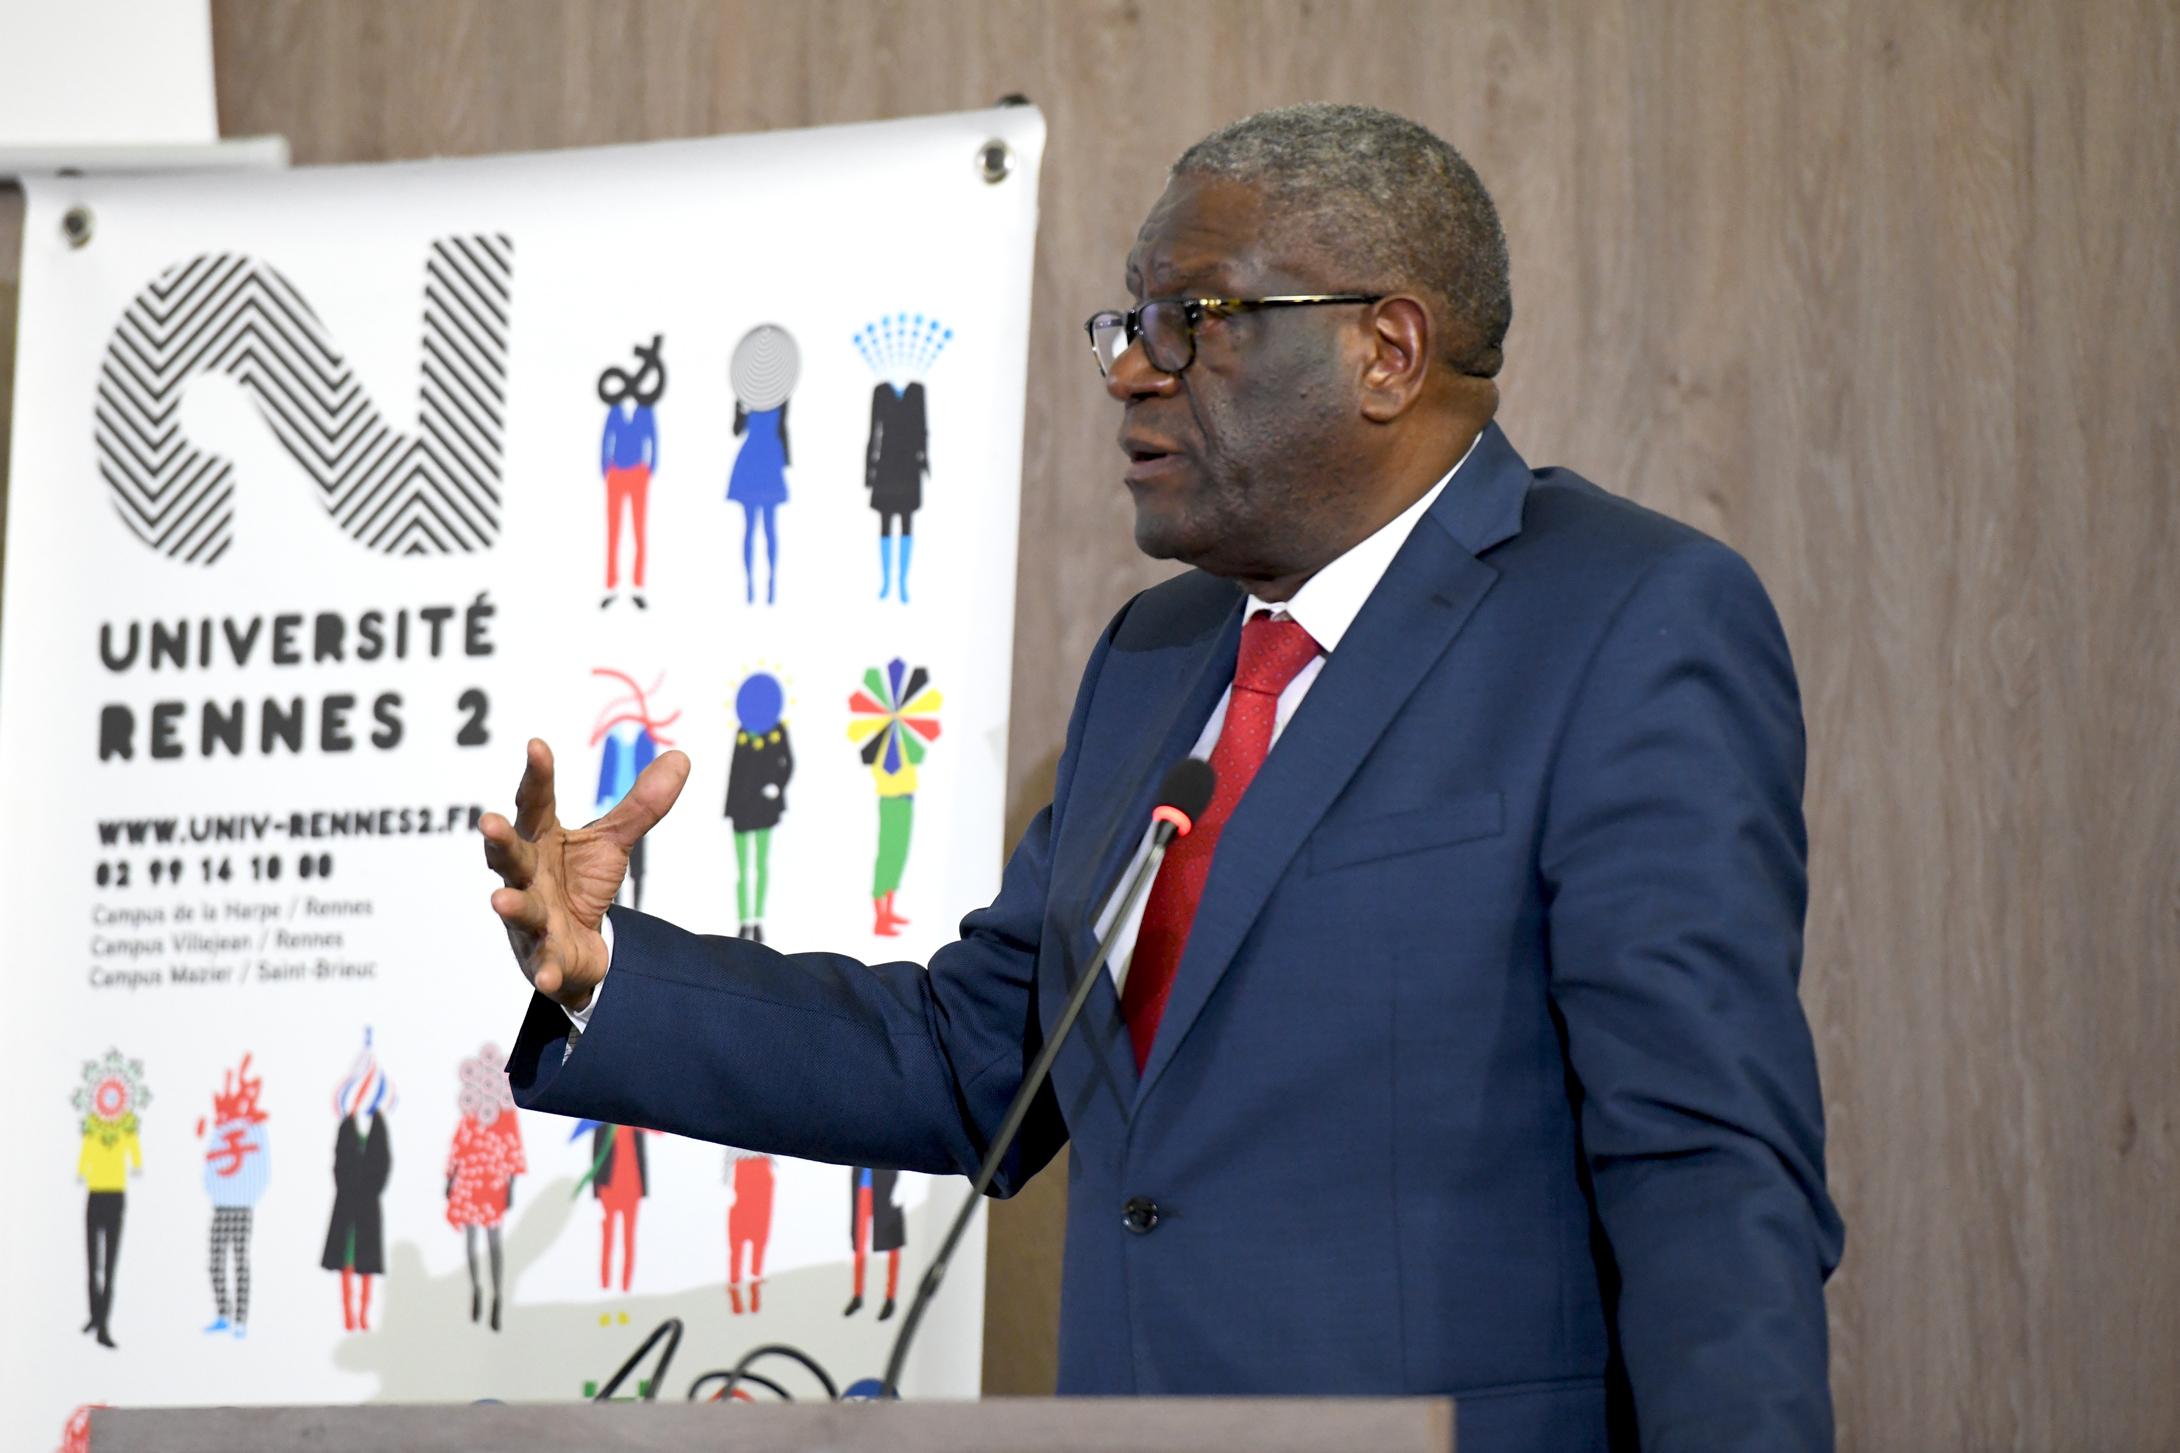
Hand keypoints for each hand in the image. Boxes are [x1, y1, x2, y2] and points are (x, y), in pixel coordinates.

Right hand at [480, 738, 689, 1011]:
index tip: (536, 746)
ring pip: (520, 909)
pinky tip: (549, 976)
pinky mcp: (545, 958)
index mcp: (541, 841)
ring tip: (500, 899)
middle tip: (489, 821)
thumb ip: (641, 806)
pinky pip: (545, 965)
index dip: (537, 776)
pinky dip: (547, 971)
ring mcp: (532, 919)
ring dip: (512, 904)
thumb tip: (681, 758)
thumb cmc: (580, 884)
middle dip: (499, 841)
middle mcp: (528, 877)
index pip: (536, 804)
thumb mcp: (611, 843)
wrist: (578, 946)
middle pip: (511, 855)